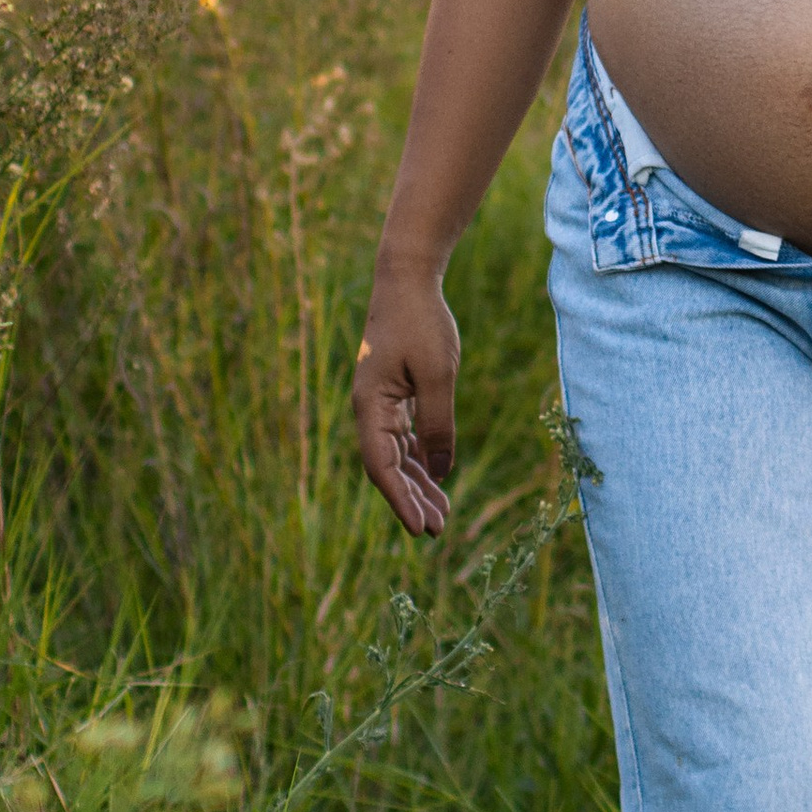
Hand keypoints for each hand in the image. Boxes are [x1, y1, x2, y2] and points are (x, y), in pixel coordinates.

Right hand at [352, 265, 459, 538]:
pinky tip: (437, 476)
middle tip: (438, 530)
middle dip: (412, 500)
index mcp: (370, 407)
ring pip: (397, 455)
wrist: (407, 281)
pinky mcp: (395, 394)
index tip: (420, 529)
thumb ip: (438, 424)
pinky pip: (404, 437)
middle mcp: (369, 410)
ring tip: (442, 513)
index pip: (381, 466)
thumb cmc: (422, 323)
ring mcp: (380, 403)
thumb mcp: (439, 374)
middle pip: (388, 467)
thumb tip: (442, 471)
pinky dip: (420, 458)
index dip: (400, 500)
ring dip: (418, 483)